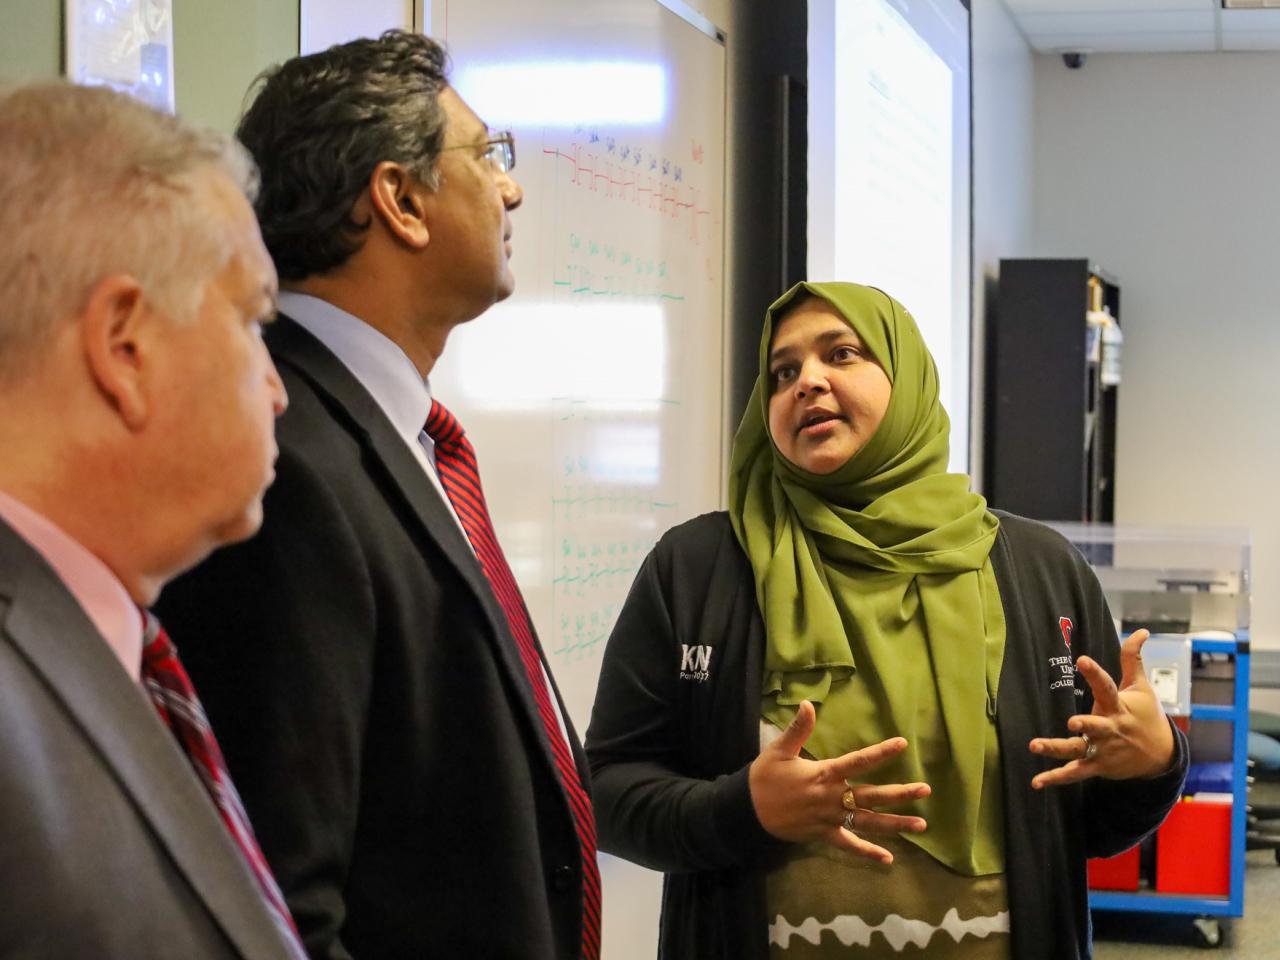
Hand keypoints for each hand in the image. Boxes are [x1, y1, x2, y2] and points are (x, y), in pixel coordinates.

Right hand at [748, 700, 929, 862]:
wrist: (747, 811)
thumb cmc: (764, 778)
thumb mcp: (779, 750)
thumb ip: (798, 729)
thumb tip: (808, 703)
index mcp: (824, 774)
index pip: (858, 761)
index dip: (881, 752)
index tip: (902, 744)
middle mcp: (832, 798)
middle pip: (872, 796)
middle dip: (900, 794)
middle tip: (925, 790)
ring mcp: (830, 819)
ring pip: (868, 823)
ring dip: (895, 824)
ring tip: (921, 825)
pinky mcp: (824, 835)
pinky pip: (849, 846)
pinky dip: (867, 852)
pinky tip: (888, 859)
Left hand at [1029, 629, 1175, 788]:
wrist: (1161, 757)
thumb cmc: (1147, 716)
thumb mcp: (1142, 687)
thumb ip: (1132, 659)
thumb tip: (1143, 631)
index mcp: (1118, 707)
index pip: (1106, 687)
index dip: (1094, 673)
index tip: (1083, 660)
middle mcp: (1109, 729)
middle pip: (1095, 727)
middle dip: (1086, 725)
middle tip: (1073, 722)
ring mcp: (1102, 750)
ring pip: (1077, 750)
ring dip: (1056, 748)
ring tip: (1035, 745)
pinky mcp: (1097, 766)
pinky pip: (1074, 773)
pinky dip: (1055, 778)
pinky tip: (1036, 782)